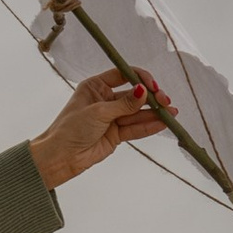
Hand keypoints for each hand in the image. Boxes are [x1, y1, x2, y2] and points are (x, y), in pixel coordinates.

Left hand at [29, 64, 169, 189]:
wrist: (60, 157)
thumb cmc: (70, 129)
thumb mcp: (99, 112)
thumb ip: (124, 103)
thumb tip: (144, 91)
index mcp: (96, 86)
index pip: (123, 75)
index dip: (140, 78)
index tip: (152, 86)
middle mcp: (105, 99)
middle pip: (134, 95)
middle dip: (151, 98)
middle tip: (165, 101)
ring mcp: (111, 117)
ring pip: (137, 112)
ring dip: (154, 112)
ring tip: (172, 112)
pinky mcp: (116, 134)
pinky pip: (135, 127)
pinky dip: (149, 126)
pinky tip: (164, 123)